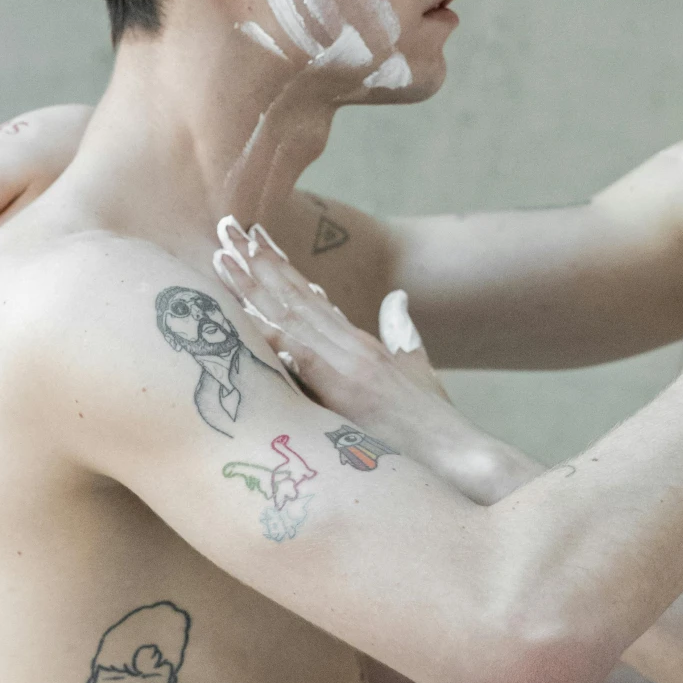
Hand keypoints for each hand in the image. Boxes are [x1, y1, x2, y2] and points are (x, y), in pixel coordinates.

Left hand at [213, 211, 463, 435]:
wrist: (460, 455)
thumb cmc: (434, 426)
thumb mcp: (418, 373)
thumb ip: (403, 335)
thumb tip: (395, 301)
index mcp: (361, 343)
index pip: (313, 296)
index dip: (281, 267)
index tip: (255, 239)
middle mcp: (351, 345)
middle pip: (296, 295)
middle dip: (258, 261)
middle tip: (225, 227)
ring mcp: (348, 365)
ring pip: (292, 315)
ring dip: (254, 285)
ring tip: (222, 253)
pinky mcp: (346, 391)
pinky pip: (301, 356)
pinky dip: (273, 334)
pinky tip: (244, 315)